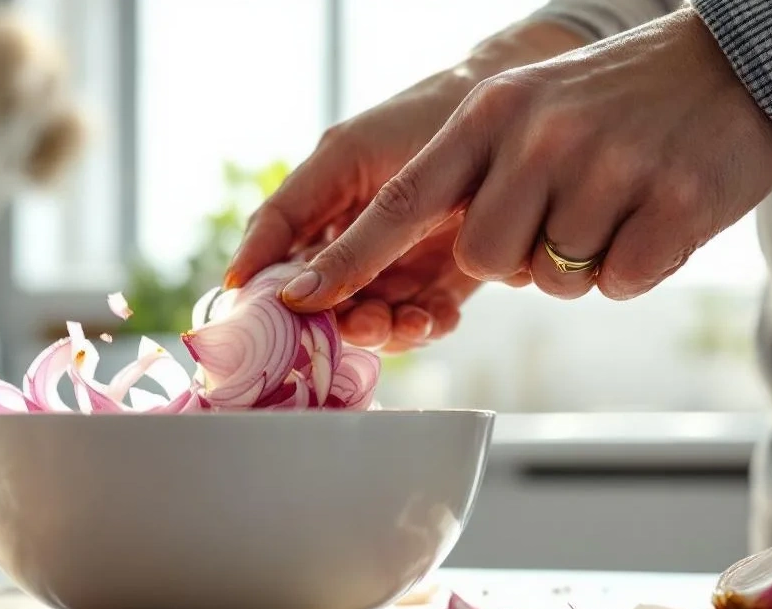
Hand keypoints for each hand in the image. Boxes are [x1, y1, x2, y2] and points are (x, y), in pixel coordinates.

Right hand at [228, 22, 583, 348]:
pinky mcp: (438, 281)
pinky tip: (440, 316)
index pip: (274, 255)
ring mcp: (393, 264)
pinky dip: (426, 326)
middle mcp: (349, 241)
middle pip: (323, 300)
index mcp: (319, 206)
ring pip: (370, 319)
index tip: (261, 314)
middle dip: (340, 319)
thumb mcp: (351, 157)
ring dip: (386, 330)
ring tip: (411, 321)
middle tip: (364, 321)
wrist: (510, 115)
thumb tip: (265, 284)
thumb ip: (301, 213)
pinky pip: (418, 320)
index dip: (261, 287)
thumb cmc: (423, 117)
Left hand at [280, 8, 771, 313]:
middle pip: (485, 259)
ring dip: (578, 260)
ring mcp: (609, 166)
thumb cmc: (607, 104)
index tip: (301, 295)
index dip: (349, 256)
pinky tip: (655, 212)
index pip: (401, 201)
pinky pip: (621, 281)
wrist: (730, 67)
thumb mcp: (520, 112)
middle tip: (560, 214)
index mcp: (491, 114)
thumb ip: (461, 174)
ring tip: (613, 200)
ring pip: (554, 278)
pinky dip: (636, 264)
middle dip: (517, 258)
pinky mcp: (675, 203)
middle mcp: (540, 136)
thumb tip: (399, 259)